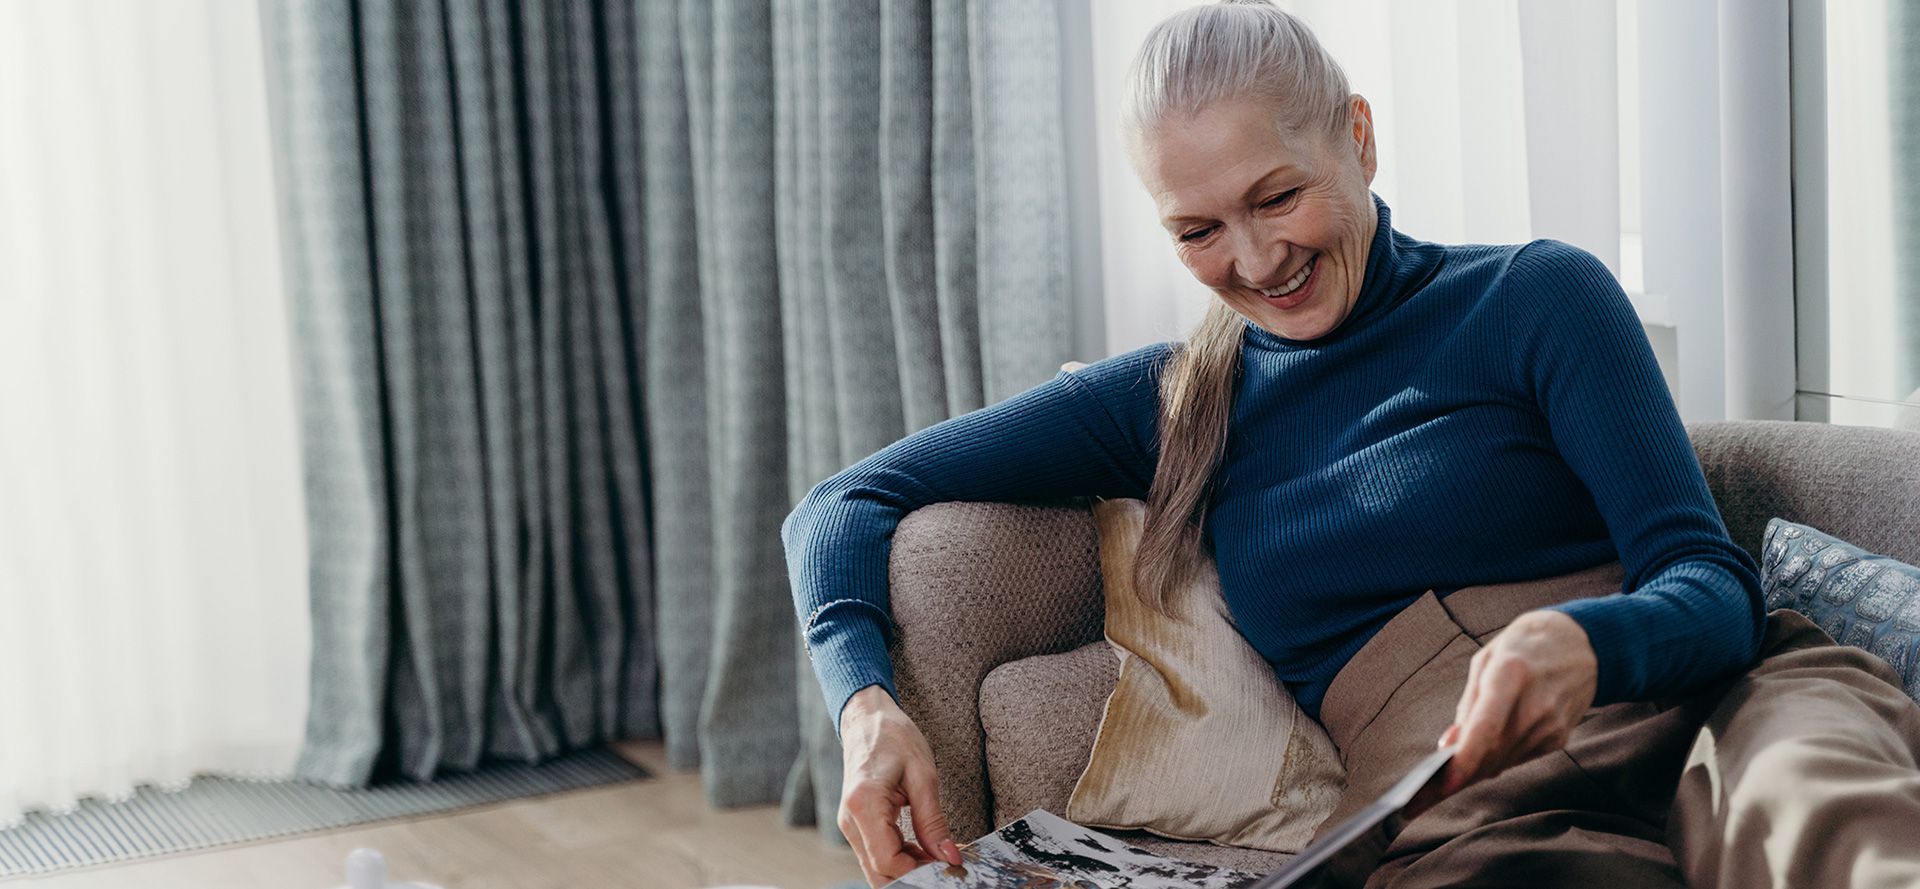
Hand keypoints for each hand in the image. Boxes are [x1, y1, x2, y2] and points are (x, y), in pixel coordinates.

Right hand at [838, 686, 963, 886]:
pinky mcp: (856, 824)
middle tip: (946, 864)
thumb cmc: (894, 737)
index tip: (948, 866)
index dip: (919, 871)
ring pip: (877, 868)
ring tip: (939, 853)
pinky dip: (901, 858)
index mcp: (863, 804)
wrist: (868, 719)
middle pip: (879, 872)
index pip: (887, 860)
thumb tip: (949, 857)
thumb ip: (933, 822)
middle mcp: (849, 820)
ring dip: (908, 868)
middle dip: (913, 875)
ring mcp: (850, 824)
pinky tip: (924, 847)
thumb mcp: (924, 776)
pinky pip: (876, 854)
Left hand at [1431, 610, 1596, 800]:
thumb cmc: (1522, 647)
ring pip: (1504, 761)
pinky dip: (1497, 759)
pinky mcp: (1560, 738)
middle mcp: (1536, 703)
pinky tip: (1484, 755)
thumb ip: (1468, 704)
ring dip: (1475, 769)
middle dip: (1458, 774)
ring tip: (1447, 776)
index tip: (1443, 784)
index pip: (1486, 726)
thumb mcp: (1486, 661)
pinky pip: (1519, 757)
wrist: (1582, 645)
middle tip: (1425, 793)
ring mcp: (1552, 724)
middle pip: (1493, 752)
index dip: (1466, 759)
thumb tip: (1450, 746)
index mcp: (1511, 673)